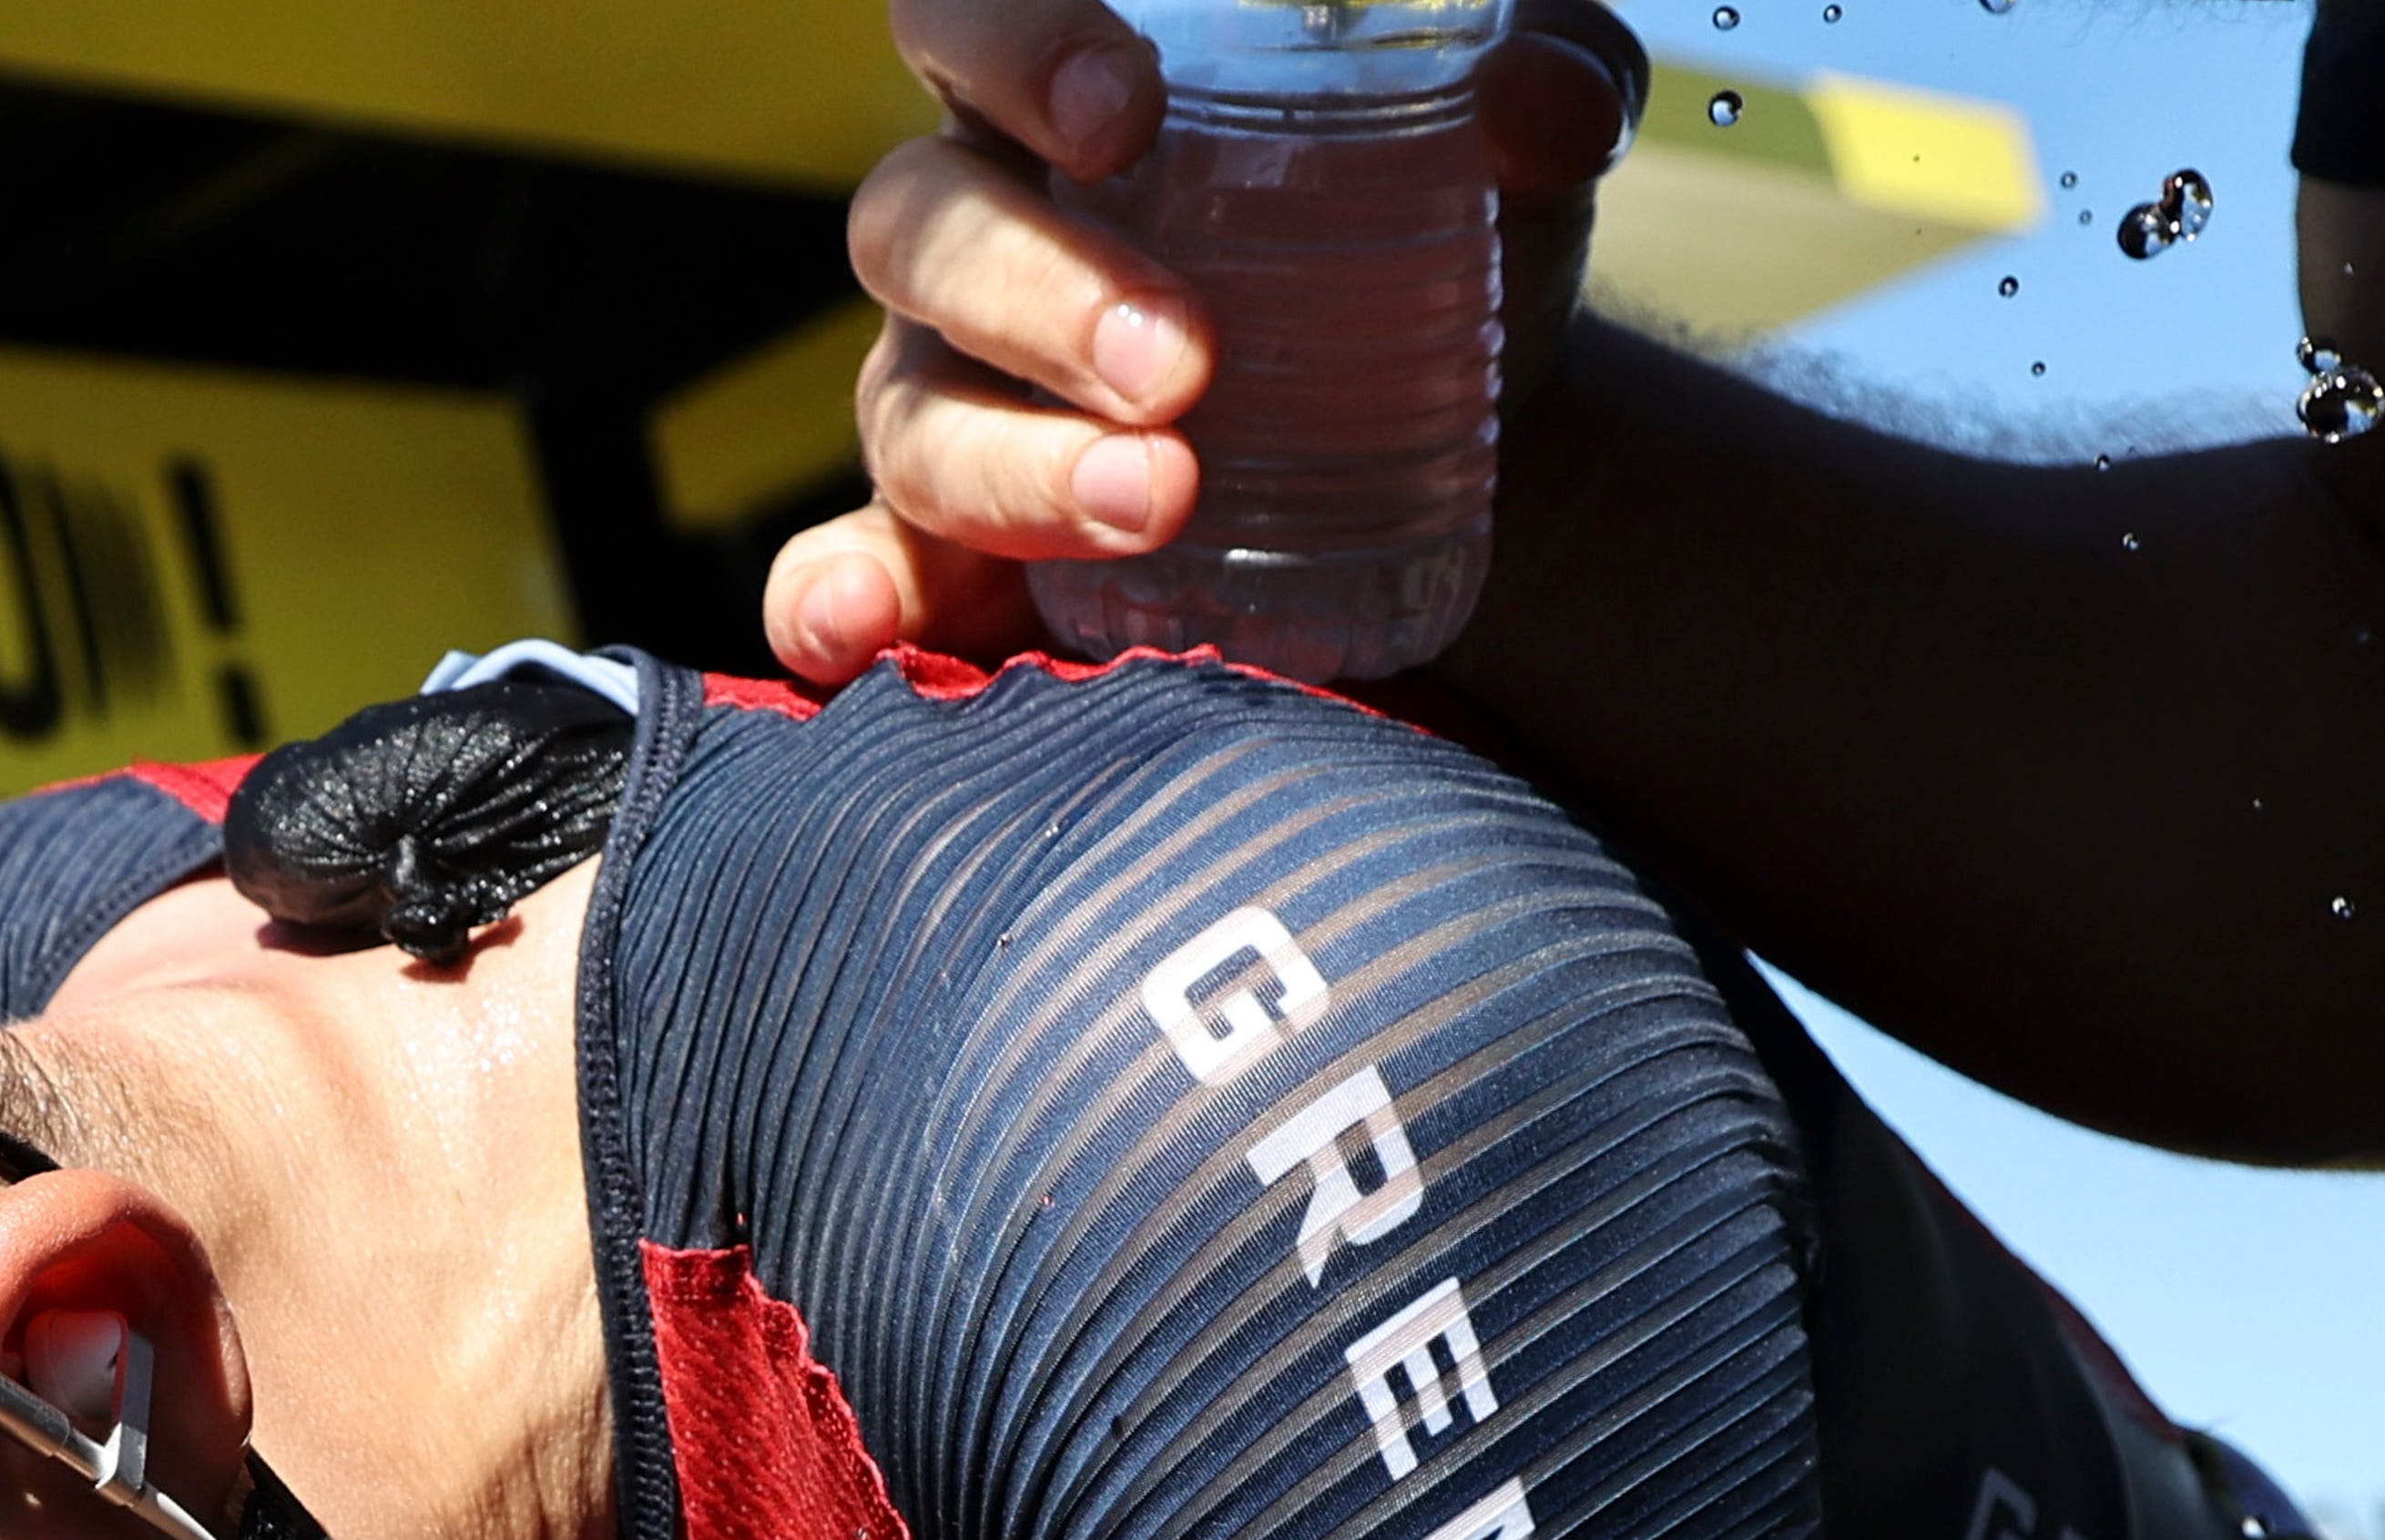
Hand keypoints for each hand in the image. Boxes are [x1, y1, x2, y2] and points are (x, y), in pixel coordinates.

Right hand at [766, 0, 1645, 682]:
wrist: (1461, 431)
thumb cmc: (1433, 232)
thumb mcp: (1502, 144)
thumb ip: (1543, 90)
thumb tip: (1547, 108)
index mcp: (1064, 99)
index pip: (968, 22)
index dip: (1014, 48)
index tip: (1123, 109)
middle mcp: (977, 241)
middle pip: (922, 232)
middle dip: (1041, 297)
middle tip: (1179, 368)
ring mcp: (949, 397)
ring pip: (909, 413)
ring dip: (1013, 466)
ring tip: (1154, 502)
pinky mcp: (955, 549)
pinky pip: (852, 569)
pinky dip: (836, 598)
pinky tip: (851, 633)